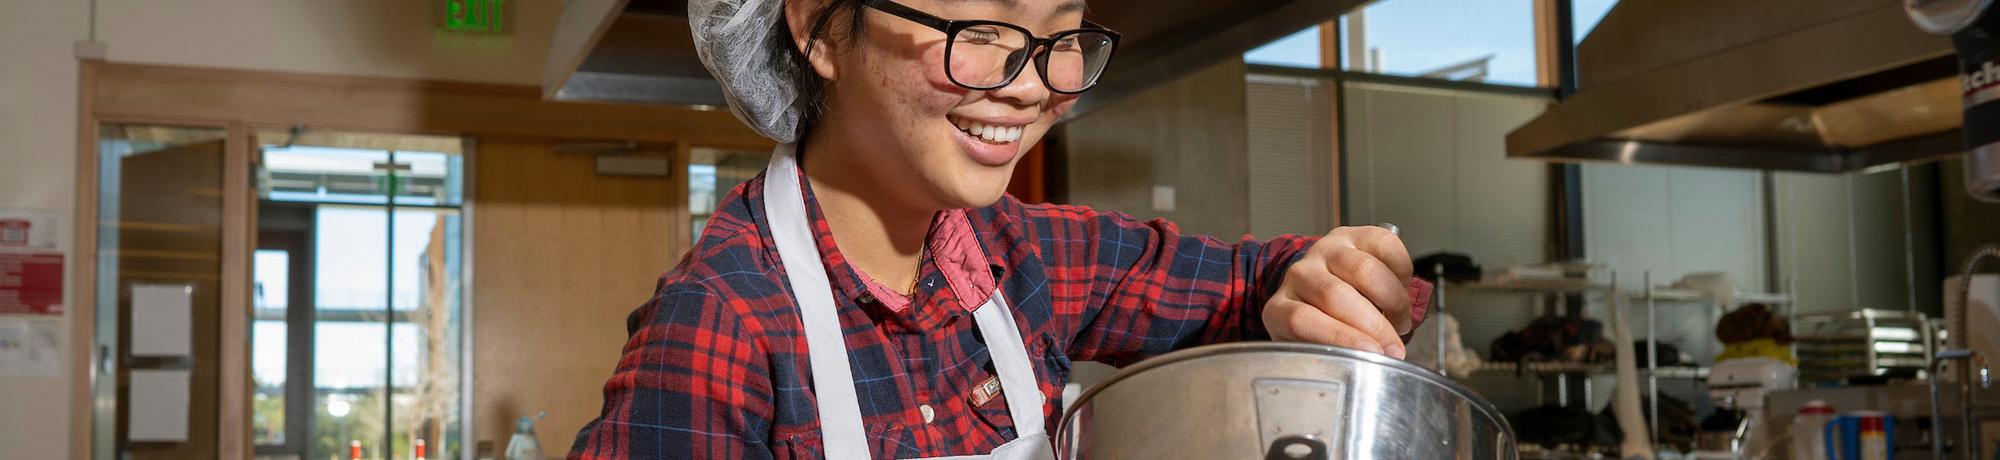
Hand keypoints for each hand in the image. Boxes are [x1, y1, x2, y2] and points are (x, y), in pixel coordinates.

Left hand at [1263, 226, 1415, 357]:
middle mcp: (1299, 274)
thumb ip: (1330, 357)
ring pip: (1363, 269)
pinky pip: (1385, 245)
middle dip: (1374, 326)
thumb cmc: (1323, 325)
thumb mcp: (1315, 349)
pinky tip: (1401, 291)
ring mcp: (1326, 250)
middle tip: (1395, 348)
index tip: (1372, 353)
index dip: (1340, 336)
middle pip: (1334, 295)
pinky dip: (1402, 272)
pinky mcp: (1355, 234)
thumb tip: (1360, 367)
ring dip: (1393, 301)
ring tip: (1401, 322)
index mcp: (1280, 308)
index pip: (1301, 320)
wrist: (1324, 286)